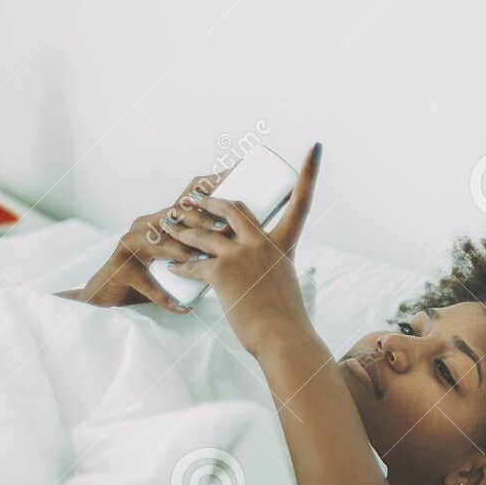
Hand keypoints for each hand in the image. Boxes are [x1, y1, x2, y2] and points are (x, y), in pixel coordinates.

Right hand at [55, 170, 233, 311]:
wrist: (109, 294)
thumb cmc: (149, 273)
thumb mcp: (175, 253)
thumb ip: (199, 244)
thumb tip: (238, 237)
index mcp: (162, 219)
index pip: (187, 198)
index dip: (207, 186)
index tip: (232, 175)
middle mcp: (145, 225)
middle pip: (175, 216)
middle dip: (201, 219)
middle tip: (226, 227)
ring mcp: (130, 244)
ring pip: (160, 244)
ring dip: (182, 252)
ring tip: (203, 261)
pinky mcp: (121, 268)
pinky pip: (147, 284)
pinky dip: (165, 297)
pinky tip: (183, 307)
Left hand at [160, 143, 320, 355]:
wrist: (282, 337)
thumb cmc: (287, 320)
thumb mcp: (285, 286)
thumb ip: (271, 273)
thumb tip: (261, 276)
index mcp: (284, 244)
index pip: (302, 200)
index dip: (311, 171)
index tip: (316, 146)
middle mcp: (262, 243)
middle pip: (233, 208)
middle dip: (210, 200)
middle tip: (194, 199)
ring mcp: (241, 255)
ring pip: (204, 233)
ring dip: (183, 229)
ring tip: (169, 225)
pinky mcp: (221, 273)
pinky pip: (193, 265)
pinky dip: (180, 266)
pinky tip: (170, 267)